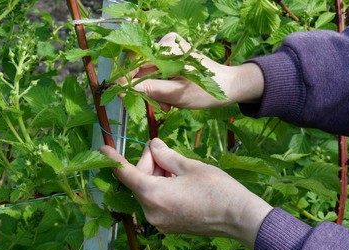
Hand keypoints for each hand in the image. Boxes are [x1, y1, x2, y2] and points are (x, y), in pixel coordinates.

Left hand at [100, 138, 271, 248]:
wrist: (239, 218)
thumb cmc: (217, 189)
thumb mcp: (190, 165)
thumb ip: (166, 155)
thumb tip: (153, 145)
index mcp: (153, 194)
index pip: (125, 174)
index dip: (113, 160)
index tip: (103, 150)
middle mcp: (151, 212)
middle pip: (140, 180)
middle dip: (150, 165)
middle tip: (168, 155)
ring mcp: (159, 222)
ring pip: (148, 191)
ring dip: (158, 177)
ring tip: (180, 172)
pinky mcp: (168, 226)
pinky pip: (157, 203)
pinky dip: (162, 190)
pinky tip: (181, 184)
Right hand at [132, 33, 264, 110]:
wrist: (226, 86)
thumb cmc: (205, 92)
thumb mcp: (175, 94)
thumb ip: (149, 90)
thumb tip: (124, 89)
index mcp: (169, 48)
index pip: (136, 60)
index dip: (127, 78)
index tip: (122, 95)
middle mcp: (167, 42)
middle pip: (142, 67)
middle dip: (146, 88)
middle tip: (159, 106)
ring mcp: (170, 48)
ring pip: (148, 71)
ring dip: (154, 90)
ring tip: (168, 105)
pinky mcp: (172, 55)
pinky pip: (157, 71)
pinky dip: (161, 85)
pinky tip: (170, 97)